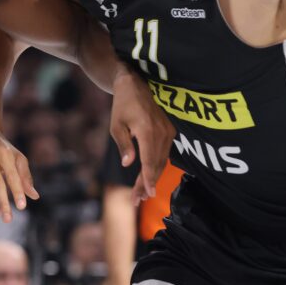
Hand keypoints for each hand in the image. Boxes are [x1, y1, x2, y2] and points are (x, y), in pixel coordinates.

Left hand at [110, 68, 174, 201]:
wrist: (135, 84)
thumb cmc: (122, 105)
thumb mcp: (116, 125)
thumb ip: (123, 145)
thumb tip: (129, 164)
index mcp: (147, 131)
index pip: (150, 161)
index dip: (148, 179)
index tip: (147, 194)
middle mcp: (161, 133)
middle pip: (156, 165)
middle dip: (147, 184)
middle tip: (138, 200)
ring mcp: (168, 131)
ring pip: (162, 161)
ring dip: (153, 177)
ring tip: (142, 193)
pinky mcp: (169, 131)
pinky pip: (164, 153)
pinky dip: (157, 166)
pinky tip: (149, 177)